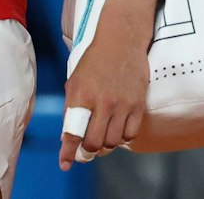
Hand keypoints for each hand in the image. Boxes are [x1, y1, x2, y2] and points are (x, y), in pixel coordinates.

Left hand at [59, 30, 149, 169]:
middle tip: (85, 149)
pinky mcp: (138, 104)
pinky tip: (117, 129)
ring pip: (112, 141)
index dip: (68, 152)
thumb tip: (68, 136)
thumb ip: (71, 108)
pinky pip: (130, 134)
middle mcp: (102, 102)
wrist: (121, 40)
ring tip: (101, 136)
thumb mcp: (75, 81)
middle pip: (94, 143)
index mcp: (81, 94)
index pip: (73, 131)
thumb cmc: (94, 61)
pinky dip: (122, 137)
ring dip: (105, 144)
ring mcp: (122, 104)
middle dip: (87, 151)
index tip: (65, 164)